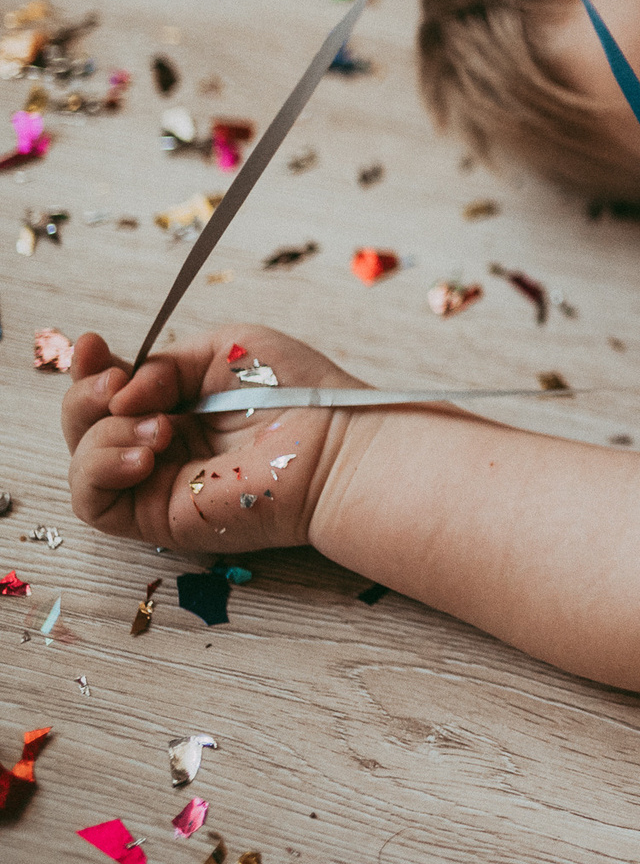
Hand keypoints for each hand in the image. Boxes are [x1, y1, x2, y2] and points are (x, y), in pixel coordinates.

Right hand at [61, 325, 366, 555]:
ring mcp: (156, 482)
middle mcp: (162, 444)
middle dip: (84, 397)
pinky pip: (91, 501)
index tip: (93, 344)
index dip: (91, 368)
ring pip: (83, 460)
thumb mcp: (222, 351)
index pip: (111, 389)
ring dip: (102, 433)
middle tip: (114, 383)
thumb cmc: (296, 392)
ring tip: (161, 427)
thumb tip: (118, 396)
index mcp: (177, 403)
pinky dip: (99, 469)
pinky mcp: (155, 519)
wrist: (333, 444)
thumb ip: (160, 365)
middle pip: (85, 423)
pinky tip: (143, 454)